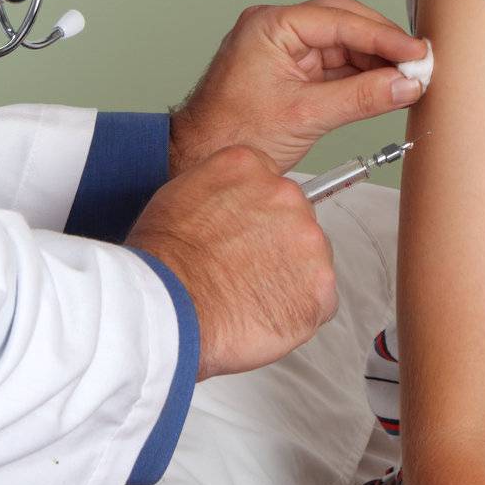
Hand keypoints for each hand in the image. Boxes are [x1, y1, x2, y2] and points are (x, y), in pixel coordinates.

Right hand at [127, 143, 337, 378]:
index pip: (270, 184)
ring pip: (311, 259)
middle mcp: (285, 194)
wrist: (167, 308)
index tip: (246, 238)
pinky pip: (320, 300)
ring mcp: (307, 238)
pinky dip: (298, 312)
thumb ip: (217, 189)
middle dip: (277, 246)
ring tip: (250, 298)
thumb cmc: (164, 263)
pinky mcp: (320, 284)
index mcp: (250, 167)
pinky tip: (266, 317)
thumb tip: (229, 204)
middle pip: (295, 219)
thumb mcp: (179, 195)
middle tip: (245, 272)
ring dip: (289, 278)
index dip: (258, 218)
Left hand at [167, 0, 427, 176]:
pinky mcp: (290, 71)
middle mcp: (278, 28)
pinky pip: (334, 65)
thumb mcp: (305, 116)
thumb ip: (361, 97)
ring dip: (376, 61)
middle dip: (384, 44)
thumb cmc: (230, 136)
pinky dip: (361, 76)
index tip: (417, 53)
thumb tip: (405, 84)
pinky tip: (386, 86)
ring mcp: (284, 49)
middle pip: (345, 23)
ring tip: (410, 78)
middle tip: (420, 63)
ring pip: (343, 44)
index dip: (384, 36)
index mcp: (273, 25)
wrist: (195, 163)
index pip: (341, 20)